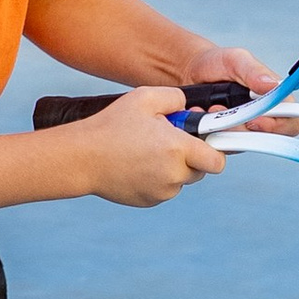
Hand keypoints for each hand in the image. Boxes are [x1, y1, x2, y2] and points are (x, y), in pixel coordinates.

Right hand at [75, 86, 227, 206]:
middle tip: (169, 140)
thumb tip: (189, 107)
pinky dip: (158, 178)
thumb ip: (175, 98)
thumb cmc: (111, 126)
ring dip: (174, 167)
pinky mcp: (149, 201)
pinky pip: (164, 189)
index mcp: (177, 149)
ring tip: (148, 150)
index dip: (215, 149)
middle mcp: (173, 175)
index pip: (217, 160)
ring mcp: (161, 192)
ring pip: (182, 180)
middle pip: (201, 169)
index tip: (205, 140)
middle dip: (192, 155)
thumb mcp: (144, 98)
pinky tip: (138, 164)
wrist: (81, 158)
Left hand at [186, 42, 298, 138]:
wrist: (188, 71)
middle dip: (244, 129)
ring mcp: (240, 132)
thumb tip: (272, 85)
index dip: (277, 126)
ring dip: (224, 130)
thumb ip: (254, 71)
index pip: (290, 123)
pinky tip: (199, 114)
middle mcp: (261, 120)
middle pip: (266, 140)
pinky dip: (207, 132)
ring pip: (241, 145)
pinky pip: (218, 146)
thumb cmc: (217, 64)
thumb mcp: (236, 60)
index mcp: (275, 101)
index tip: (255, 119)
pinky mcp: (221, 139)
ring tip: (210, 108)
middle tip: (224, 112)